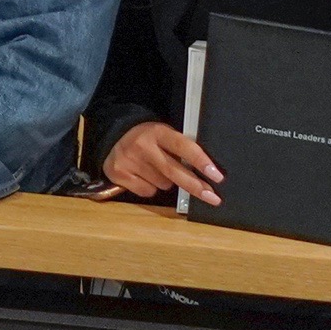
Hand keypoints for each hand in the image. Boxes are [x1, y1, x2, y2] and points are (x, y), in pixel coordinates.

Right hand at [102, 121, 221, 206]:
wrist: (113, 135)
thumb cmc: (148, 138)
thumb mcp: (164, 135)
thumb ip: (181, 149)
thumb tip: (207, 173)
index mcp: (158, 132)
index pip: (183, 147)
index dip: (201, 162)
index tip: (217, 176)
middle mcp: (142, 146)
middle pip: (174, 171)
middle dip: (196, 186)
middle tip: (213, 197)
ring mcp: (129, 161)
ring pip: (163, 184)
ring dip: (167, 182)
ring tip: (156, 169)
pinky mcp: (119, 174)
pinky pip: (148, 191)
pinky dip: (150, 187)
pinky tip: (143, 176)